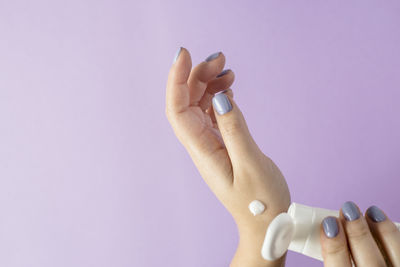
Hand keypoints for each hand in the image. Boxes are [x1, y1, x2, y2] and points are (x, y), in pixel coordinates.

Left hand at [166, 47, 289, 266]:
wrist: (266, 223)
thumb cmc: (260, 202)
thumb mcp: (251, 164)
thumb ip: (235, 130)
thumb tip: (221, 97)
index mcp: (202, 150)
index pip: (178, 110)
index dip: (176, 81)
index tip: (185, 54)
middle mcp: (201, 145)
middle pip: (187, 102)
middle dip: (197, 75)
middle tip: (221, 58)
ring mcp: (211, 144)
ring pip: (200, 106)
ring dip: (209, 83)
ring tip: (228, 70)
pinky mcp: (222, 144)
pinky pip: (213, 114)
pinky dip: (218, 96)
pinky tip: (229, 88)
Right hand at [321, 201, 399, 265]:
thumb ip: (333, 261)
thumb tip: (328, 232)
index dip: (334, 246)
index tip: (329, 223)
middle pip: (370, 263)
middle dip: (358, 232)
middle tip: (348, 210)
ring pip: (396, 257)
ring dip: (383, 231)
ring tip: (371, 212)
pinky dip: (397, 238)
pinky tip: (386, 224)